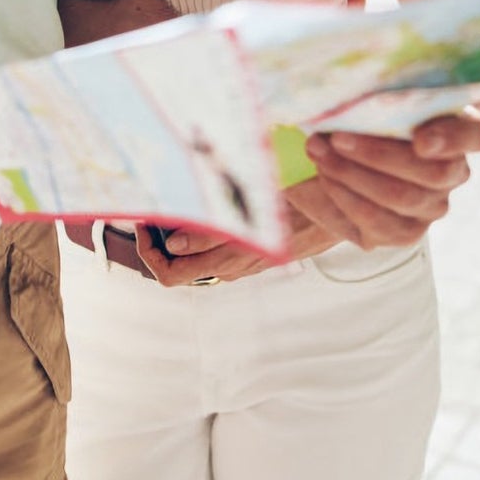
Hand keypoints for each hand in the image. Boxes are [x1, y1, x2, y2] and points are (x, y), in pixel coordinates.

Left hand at [131, 198, 338, 286]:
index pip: (169, 274)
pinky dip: (196, 233)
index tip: (142, 222)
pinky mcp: (250, 252)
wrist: (337, 214)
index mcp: (226, 262)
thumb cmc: (298, 209)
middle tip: (149, 212)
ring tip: (169, 205)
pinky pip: (212, 250)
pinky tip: (198, 208)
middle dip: (155, 243)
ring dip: (175, 235)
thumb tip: (173, 244)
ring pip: (192, 259)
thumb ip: (212, 233)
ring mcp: (240, 262)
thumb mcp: (250, 217)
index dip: (147, 252)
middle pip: (175, 269)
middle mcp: (229, 268)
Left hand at [287, 108, 479, 249]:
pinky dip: (344, 195)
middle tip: (336, 138)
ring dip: (352, 173)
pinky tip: (324, 175)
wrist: (327, 161)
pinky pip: (377, 221)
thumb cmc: (353, 116)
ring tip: (318, 151)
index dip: (452, 138)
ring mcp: (432, 205)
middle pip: (434, 172)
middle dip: (378, 154)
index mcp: (455, 127)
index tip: (421, 140)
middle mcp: (452, 170)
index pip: (474, 134)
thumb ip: (370, 94)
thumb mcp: (362, 97)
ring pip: (401, 196)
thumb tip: (346, 91)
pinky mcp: (404, 231)